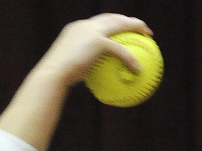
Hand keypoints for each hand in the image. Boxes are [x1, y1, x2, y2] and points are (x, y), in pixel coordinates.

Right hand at [0, 14, 152, 150]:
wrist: (52, 74)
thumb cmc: (56, 79)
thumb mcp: (67, 72)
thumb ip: (79, 70)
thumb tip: (88, 81)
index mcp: (76, 29)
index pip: (97, 21)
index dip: (110, 22)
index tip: (119, 28)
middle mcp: (84, 26)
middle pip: (111, 17)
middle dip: (126, 20)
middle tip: (139, 28)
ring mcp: (91, 31)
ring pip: (119, 24)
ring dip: (136, 27)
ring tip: (149, 35)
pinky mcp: (97, 41)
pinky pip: (120, 50)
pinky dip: (130, 59)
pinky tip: (139, 68)